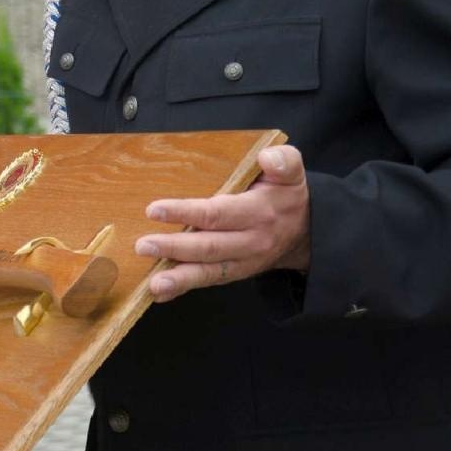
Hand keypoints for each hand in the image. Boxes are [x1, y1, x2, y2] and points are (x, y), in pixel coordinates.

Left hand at [136, 144, 311, 301]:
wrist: (307, 231)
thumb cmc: (287, 194)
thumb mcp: (292, 171)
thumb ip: (284, 160)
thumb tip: (267, 158)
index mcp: (259, 212)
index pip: (218, 213)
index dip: (186, 213)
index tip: (154, 210)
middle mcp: (251, 241)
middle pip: (209, 246)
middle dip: (174, 248)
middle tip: (143, 245)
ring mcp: (244, 261)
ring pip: (209, 271)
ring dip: (179, 278)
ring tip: (154, 283)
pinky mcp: (236, 272)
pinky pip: (210, 281)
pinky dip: (185, 287)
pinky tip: (161, 292)